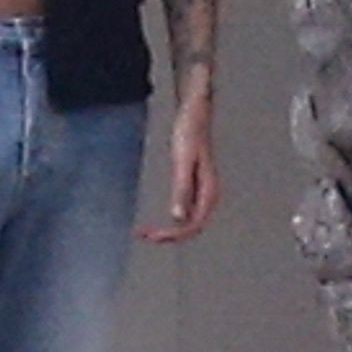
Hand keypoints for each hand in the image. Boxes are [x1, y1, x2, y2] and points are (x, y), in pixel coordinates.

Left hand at [138, 97, 218, 243]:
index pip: (193, 225)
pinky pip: (183, 211)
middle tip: (143, 235)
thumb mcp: (182, 162)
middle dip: (168, 235)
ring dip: (167, 229)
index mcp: (209, 192)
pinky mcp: (192, 188)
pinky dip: (169, 219)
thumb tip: (179, 217)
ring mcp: (201, 193)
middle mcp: (208, 196)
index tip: (153, 236)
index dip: (174, 234)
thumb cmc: (189, 134)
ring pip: (186, 221)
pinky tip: (154, 218)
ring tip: (144, 232)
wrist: (194, 115)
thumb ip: (181, 189)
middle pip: (191, 227)